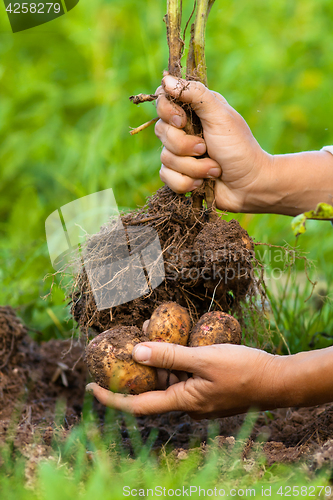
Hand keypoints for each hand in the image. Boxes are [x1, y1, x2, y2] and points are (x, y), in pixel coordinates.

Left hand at [86, 342, 285, 418]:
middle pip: (153, 385)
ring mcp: (198, 396)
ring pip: (169, 376)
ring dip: (158, 356)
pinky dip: (174, 357)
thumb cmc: (244, 371)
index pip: (138, 405)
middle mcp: (187, 403)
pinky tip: (175, 337)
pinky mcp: (208, 387)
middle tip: (128, 338)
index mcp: (183, 402)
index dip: (112, 398)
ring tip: (148, 328)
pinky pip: (183, 373)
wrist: (277, 380)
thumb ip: (170, 356)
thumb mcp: (204, 359)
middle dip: (139, 363)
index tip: (91, 388)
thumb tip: (137, 353)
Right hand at [155, 74, 272, 212]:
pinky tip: (203, 183)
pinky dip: (187, 182)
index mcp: (193, 110)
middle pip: (161, 131)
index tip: (181, 121)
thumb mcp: (220, 116)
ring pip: (165, 158)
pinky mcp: (179, 175)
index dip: (166, 111)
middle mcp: (183, 130)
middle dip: (184, 145)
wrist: (249, 185)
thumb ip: (196, 95)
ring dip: (193, 167)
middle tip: (205, 148)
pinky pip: (167, 178)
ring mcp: (180, 154)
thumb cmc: (239, 147)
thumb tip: (166, 79)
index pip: (162, 101)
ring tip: (214, 169)